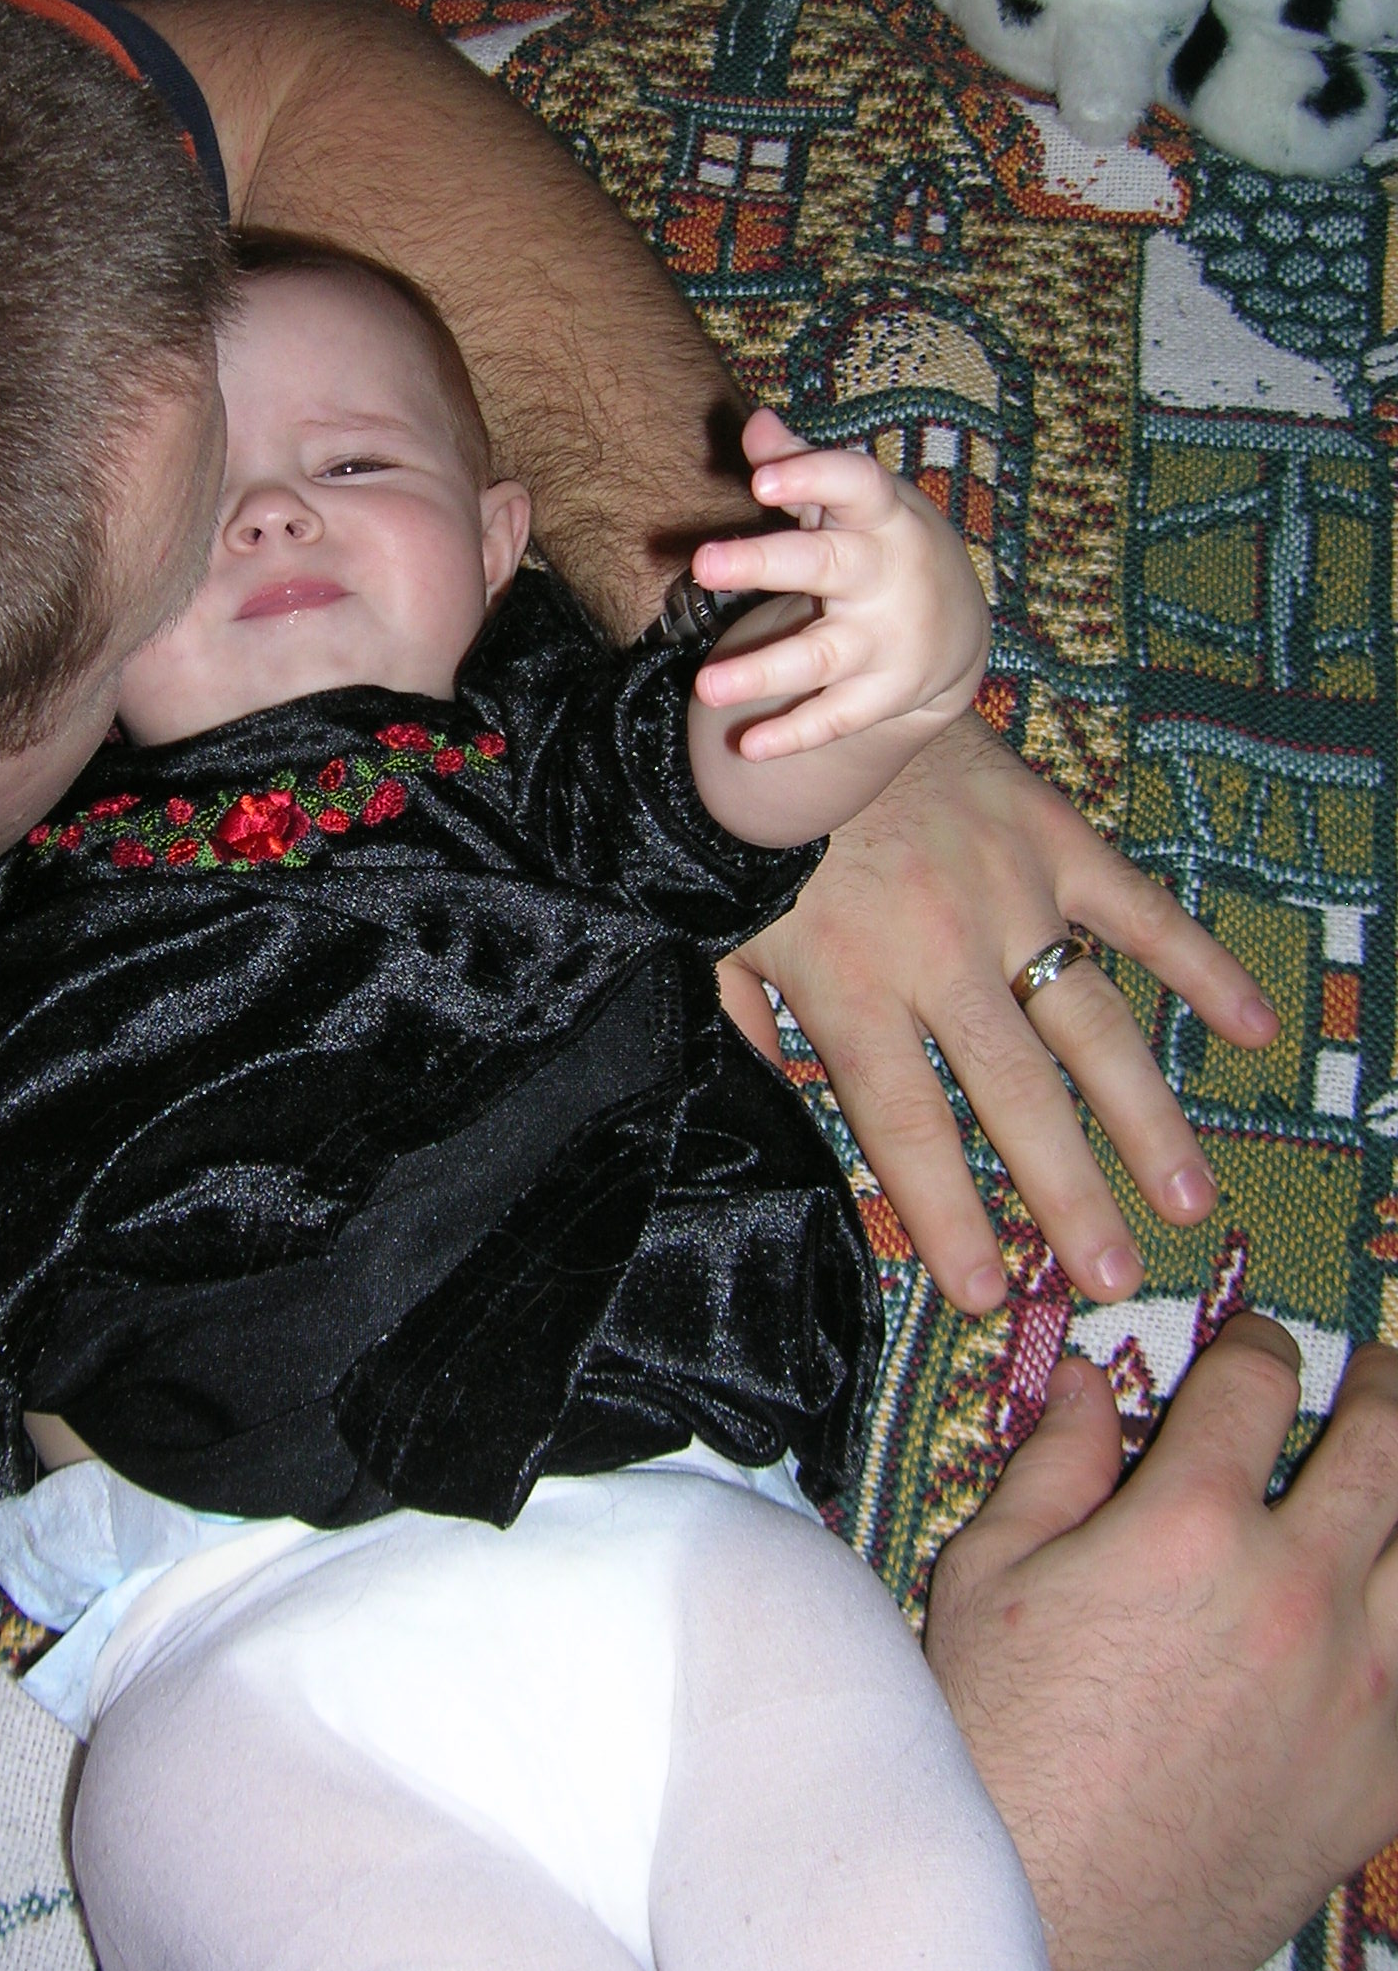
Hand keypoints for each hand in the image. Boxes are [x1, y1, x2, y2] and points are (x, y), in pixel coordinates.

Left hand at [690, 409, 988, 761]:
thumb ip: (802, 466)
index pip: (855, 485)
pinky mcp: (884, 694)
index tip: (762, 478)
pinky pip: (835, 717)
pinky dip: (794, 735)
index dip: (812, 478)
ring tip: (704, 686)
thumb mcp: (856, 501)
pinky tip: (747, 746)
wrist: (960, 629)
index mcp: (882, 516)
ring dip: (763, 672)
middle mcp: (886, 577)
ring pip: (822, 656)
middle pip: (826, 566)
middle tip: (702, 563)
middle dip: (765, 564)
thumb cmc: (883, 545)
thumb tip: (754, 425)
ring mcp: (886, 640)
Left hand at [719, 710, 1278, 1309]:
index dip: (948, 1214)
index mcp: (850, 983)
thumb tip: (771, 1114)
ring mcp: (1009, 890)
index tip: (989, 1292)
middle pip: (1014, 1095)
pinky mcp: (1054, 835)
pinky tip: (1255, 1028)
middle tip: (1114, 1277)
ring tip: (1189, 1198)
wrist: (806, 679)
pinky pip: (1140, 909)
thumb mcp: (716, 926)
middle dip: (1067, 1195)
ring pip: (1093, 1022)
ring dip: (1146, 1116)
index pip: (907, 1124)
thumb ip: (741, 1024)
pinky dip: (1203, 964)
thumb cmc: (753, 819)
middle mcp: (940, 949)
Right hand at [926, 1315, 1397, 1970]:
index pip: (1255, 1386)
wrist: (1037, 1906)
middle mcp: (1296, 1590)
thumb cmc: (993, 1735)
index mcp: (1190, 1524)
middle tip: (1378, 1374)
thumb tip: (1084, 1381)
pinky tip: (1394, 1605)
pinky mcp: (1382, 1779)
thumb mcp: (990, 1571)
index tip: (1258, 1344)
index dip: (1259, 1345)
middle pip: (1385, 1446)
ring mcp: (1358, 1690)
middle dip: (1385, 1390)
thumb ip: (1055, 1463)